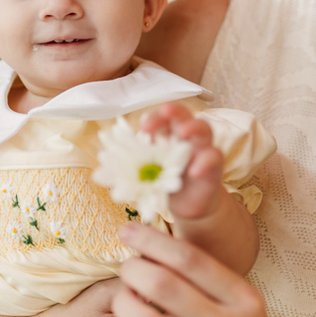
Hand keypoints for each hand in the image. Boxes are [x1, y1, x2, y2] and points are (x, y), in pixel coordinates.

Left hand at [107, 223, 312, 316]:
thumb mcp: (244, 306)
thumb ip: (206, 282)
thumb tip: (154, 248)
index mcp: (244, 300)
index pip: (191, 259)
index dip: (152, 240)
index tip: (128, 230)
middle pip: (165, 287)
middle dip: (133, 270)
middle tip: (126, 267)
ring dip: (124, 305)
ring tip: (122, 298)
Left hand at [140, 103, 226, 220]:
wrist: (187, 205)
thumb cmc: (164, 184)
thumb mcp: (145, 175)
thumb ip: (129, 167)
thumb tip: (101, 163)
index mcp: (167, 135)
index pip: (162, 118)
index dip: (154, 118)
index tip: (143, 129)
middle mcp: (185, 137)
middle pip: (183, 114)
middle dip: (173, 111)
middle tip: (164, 113)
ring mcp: (201, 149)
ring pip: (203, 128)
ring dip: (193, 127)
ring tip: (183, 133)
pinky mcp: (214, 166)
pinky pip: (214, 156)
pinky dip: (204, 161)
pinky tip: (193, 171)